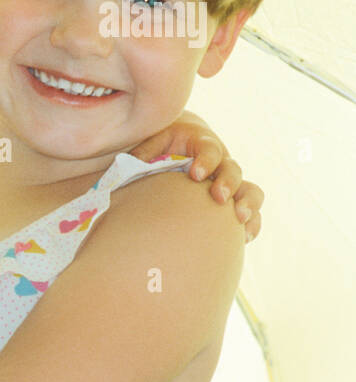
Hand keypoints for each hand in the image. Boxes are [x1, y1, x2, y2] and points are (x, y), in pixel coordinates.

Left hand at [129, 110, 262, 242]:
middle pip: (233, 170)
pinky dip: (251, 224)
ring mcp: (229, 182)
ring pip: (250, 191)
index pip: (210, 149)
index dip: (206, 161)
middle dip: (228, 183)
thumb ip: (144, 153)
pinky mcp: (232, 200)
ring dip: (248, 204)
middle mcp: (221, 162)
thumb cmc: (162, 145)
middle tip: (218, 197)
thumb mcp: (152, 143)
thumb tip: (129, 165)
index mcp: (202, 144)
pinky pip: (251, 213)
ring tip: (239, 219)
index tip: (195, 174)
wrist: (178, 147)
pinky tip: (244, 238)